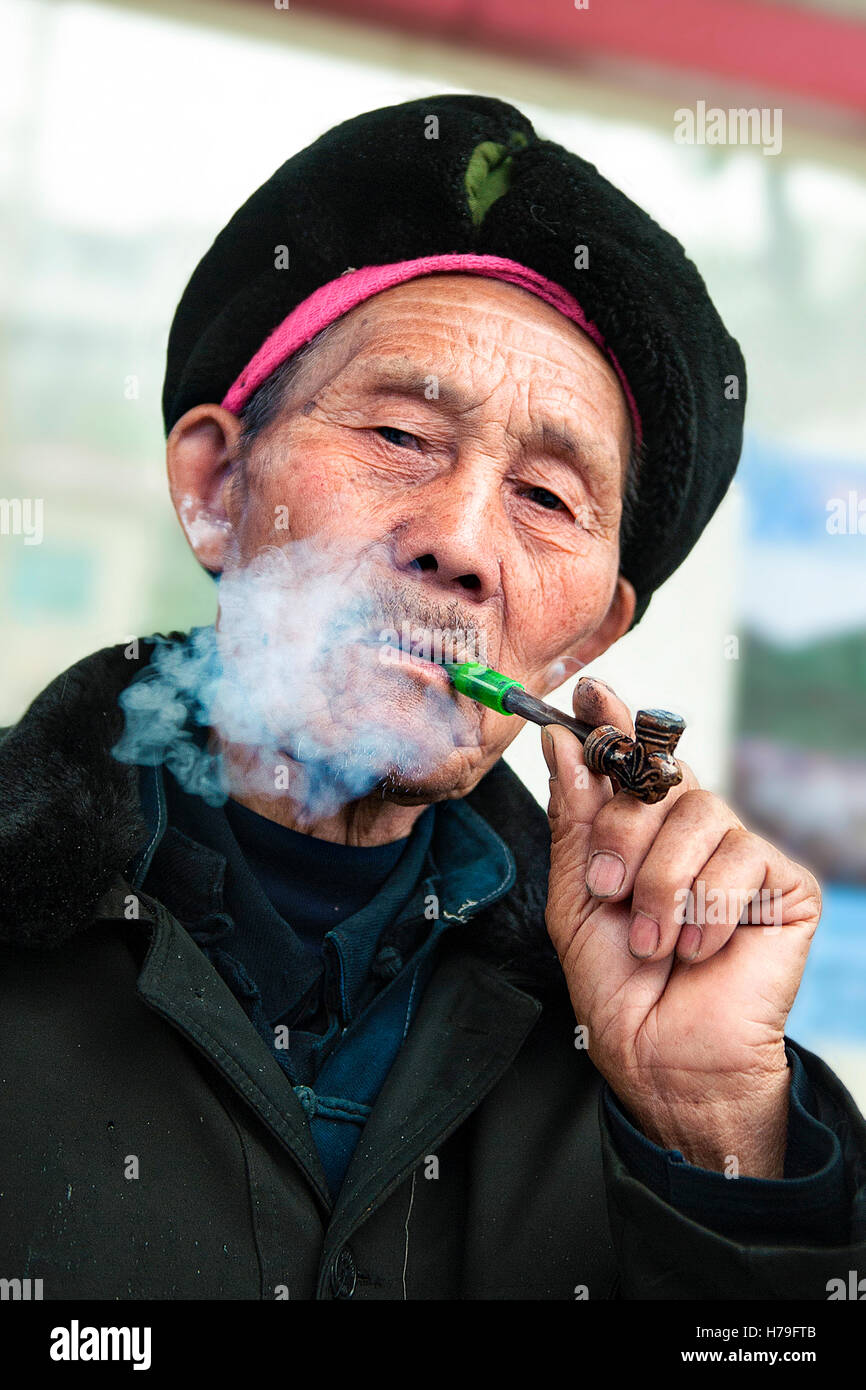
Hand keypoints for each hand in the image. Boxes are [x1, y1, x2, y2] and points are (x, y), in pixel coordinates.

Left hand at [542, 677, 821, 1177]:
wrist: (664, 1060)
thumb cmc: (618, 988)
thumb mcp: (577, 898)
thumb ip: (577, 821)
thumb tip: (564, 743)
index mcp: (642, 829)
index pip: (633, 757)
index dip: (613, 720)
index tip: (590, 693)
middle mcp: (693, 831)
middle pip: (661, 776)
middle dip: (623, 831)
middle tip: (609, 888)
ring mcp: (741, 852)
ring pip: (701, 815)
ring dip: (662, 885)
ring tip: (656, 941)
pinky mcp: (784, 882)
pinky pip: (741, 859)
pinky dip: (708, 910)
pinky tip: (700, 948)